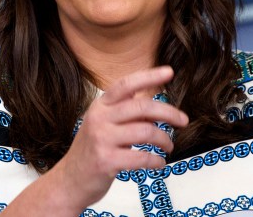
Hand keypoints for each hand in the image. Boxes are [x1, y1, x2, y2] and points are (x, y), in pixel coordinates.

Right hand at [52, 66, 188, 206]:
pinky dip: (156, 160)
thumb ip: (126, 114)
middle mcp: (99, 118)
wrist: (69, 181)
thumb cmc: (91, 151)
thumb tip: (157, 107)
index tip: (169, 72)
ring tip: (169, 146)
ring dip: (165, 139)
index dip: (149, 76)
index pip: (126, 84)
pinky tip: (159, 162)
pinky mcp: (106, 161)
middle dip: (169, 112)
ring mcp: (102, 139)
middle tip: (183, 120)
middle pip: (143, 107)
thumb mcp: (103, 124)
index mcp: (100, 106)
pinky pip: (141, 157)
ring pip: (146, 131)